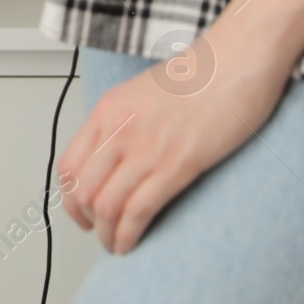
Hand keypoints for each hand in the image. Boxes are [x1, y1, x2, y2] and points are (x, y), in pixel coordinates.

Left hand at [57, 33, 290, 253]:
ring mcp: (146, 148)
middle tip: (98, 233)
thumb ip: (123, 124)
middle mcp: (118, 129)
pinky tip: (132, 243)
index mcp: (106, 111)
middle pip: (81, 190)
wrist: (235, 59)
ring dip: (107, 234)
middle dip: (85, 220)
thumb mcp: (141, 94)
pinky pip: (138, 210)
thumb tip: (115, 159)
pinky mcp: (178, 164)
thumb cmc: (200, 75)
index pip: (67, 165)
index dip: (69, 198)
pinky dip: (129, 234)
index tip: (80, 212)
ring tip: (116, 245)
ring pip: (106, 206)